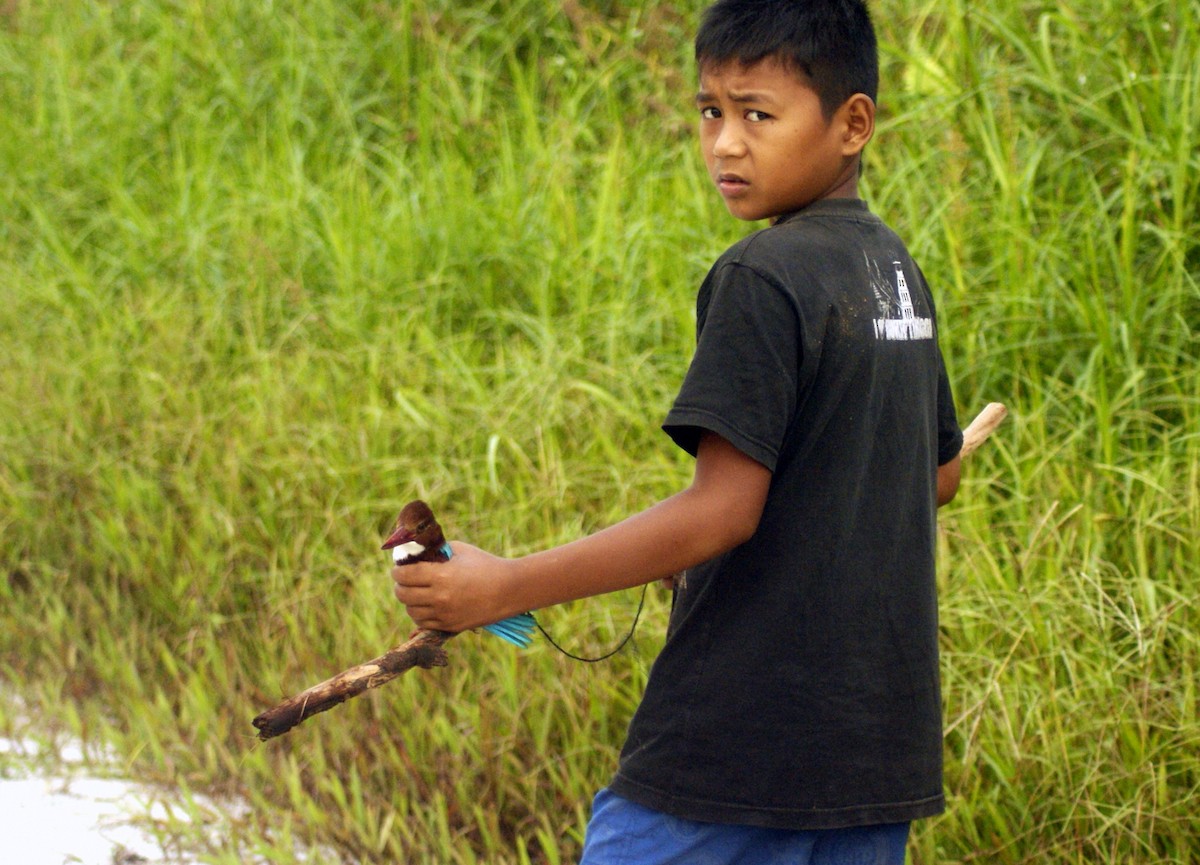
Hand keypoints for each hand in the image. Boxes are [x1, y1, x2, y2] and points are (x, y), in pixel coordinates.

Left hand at [392, 542, 513, 632]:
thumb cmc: (486, 565)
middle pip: (403, 595)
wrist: (510, 589)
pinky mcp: (451, 626)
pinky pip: (424, 624)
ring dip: (409, 602)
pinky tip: (425, 607)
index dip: (397, 571)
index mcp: (441, 575)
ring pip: (411, 612)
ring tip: (414, 594)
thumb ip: (437, 552)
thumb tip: (418, 554)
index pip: (404, 575)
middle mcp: (440, 597)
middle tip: (403, 581)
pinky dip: (420, 615)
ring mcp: (445, 614)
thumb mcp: (460, 551)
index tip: (397, 569)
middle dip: (399, 586)